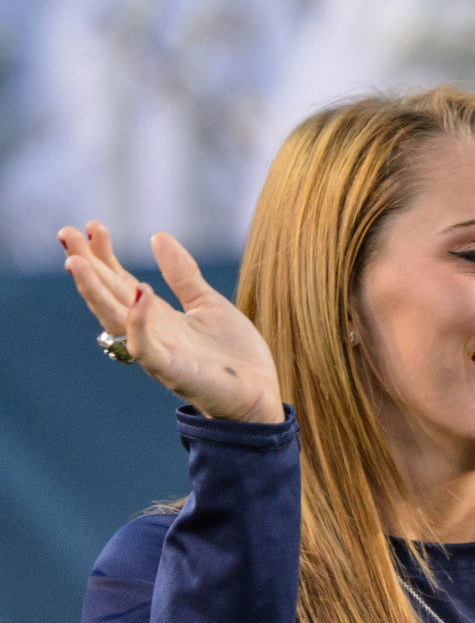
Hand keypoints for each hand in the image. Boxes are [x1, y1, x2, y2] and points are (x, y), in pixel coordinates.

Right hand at [61, 222, 282, 424]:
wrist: (259, 396)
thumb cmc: (233, 355)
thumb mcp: (207, 302)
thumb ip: (182, 274)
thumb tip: (157, 236)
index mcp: (156, 315)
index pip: (120, 281)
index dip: (104, 255)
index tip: (92, 226)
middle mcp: (149, 332)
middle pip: (109, 295)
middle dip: (86, 266)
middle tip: (66, 233)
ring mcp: (157, 352)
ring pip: (115, 319)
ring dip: (94, 291)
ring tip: (76, 261)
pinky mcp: (173, 371)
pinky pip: (146, 347)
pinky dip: (139, 322)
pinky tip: (139, 293)